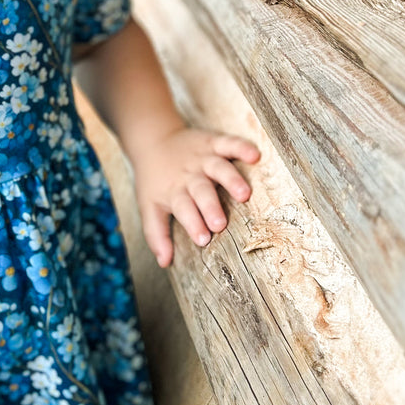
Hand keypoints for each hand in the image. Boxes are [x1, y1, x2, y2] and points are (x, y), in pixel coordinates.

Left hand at [131, 127, 259, 267]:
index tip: (203, 239)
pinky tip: (254, 155)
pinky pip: (228, 143)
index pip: (184, 209)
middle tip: (220, 223)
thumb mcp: (149, 207)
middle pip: (201, 191)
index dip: (193, 223)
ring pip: (218, 168)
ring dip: (231, 180)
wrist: (152, 141)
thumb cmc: (155, 182)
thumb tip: (164, 263)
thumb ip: (157, 235)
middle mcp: (190, 176)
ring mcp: (202, 158)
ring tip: (244, 194)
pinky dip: (241, 147)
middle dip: (211, 207)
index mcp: (175, 192)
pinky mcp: (212, 142)